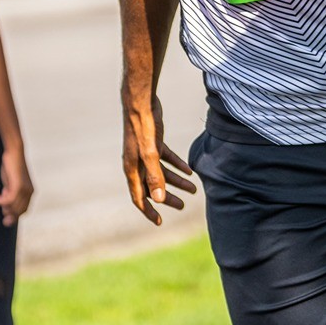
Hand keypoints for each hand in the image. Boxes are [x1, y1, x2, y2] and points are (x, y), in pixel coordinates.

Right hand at [0, 143, 34, 225]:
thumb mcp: (11, 184)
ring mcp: (25, 189)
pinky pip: (9, 199)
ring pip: (14, 206)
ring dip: (5, 206)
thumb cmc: (12, 168)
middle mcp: (30, 192)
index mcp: (30, 192)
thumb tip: (6, 208)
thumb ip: (10, 194)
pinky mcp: (18, 185)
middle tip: (2, 214)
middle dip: (10, 215)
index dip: (15, 216)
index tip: (6, 220)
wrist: (14, 153)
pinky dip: (1, 201)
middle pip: (19, 210)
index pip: (24, 209)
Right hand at [122, 89, 196, 225]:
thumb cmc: (142, 127)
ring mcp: (144, 153)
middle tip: (182, 205)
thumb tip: (159, 199)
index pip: (139, 197)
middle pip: (152, 187)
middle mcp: (137, 163)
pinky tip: (190, 170)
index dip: (149, 211)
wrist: (140, 102)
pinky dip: (177, 165)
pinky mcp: (153, 143)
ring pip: (161, 173)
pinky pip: (166, 159)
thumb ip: (155, 175)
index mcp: (132, 169)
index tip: (160, 222)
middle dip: (167, 198)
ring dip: (176, 181)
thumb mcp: (150, 153)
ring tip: (193, 189)